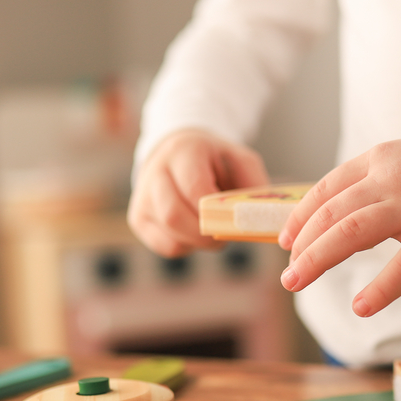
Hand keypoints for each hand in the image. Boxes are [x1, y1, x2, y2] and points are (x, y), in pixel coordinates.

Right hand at [128, 128, 269, 256]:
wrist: (179, 154)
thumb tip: (261, 220)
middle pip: (174, 215)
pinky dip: (187, 247)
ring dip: (198, 243)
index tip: (232, 220)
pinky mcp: (138, 218)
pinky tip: (196, 235)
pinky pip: (165, 246)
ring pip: (169, 235)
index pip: (194, 189)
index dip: (214, 213)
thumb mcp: (241, 161)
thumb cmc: (217, 161)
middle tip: (225, 236)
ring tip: (212, 233)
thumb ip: (254, 186)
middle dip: (205, 234)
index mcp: (183, 152)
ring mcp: (142, 197)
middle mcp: (155, 172)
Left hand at [278, 135, 400, 316]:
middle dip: (301, 245)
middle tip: (287, 275)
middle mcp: (391, 179)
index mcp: (380, 160)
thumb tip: (336, 221)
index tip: (286, 241)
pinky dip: (379, 289)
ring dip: (317, 259)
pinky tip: (361, 307)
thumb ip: (372, 185)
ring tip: (297, 283)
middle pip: (331, 213)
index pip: (326, 188)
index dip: (300, 217)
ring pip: (351, 232)